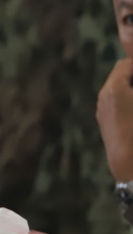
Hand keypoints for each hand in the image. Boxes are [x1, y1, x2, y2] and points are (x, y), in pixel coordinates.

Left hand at [97, 58, 132, 180]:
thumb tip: (130, 69)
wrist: (130, 169)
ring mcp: (103, 111)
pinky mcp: (106, 124)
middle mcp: (104, 97)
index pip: (127, 63)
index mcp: (114, 89)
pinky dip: (129, 102)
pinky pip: (118, 105)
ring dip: (131, 90)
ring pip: (120, 90)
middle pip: (122, 75)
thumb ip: (132, 80)